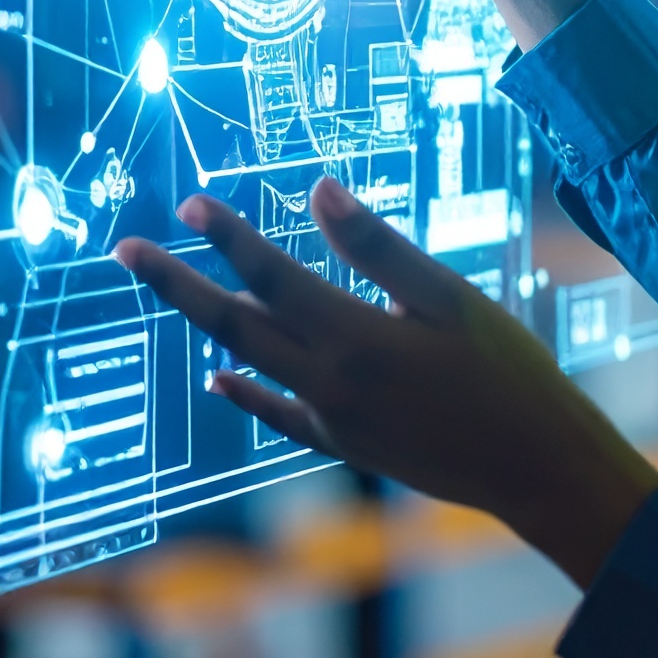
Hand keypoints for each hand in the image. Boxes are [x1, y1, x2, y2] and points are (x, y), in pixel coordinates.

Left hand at [114, 176, 657, 588]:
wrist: (531, 464)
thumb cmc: (504, 370)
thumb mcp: (448, 297)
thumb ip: (379, 247)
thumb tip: (319, 193)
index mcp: (354, 338)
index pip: (271, 276)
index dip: (228, 237)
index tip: (190, 203)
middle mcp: (328, 382)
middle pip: (235, 323)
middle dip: (177, 283)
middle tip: (126, 250)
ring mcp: (331, 419)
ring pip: (252, 362)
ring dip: (206, 323)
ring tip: (171, 289)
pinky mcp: (344, 444)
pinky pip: (278, 414)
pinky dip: (245, 393)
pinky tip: (220, 379)